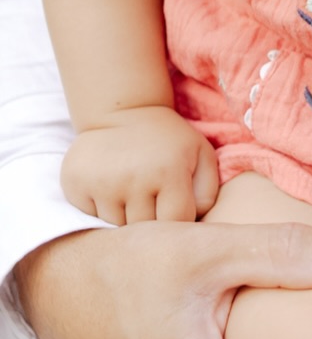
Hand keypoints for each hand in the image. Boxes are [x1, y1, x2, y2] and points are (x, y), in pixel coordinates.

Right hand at [62, 105, 219, 223]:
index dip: (177, 219)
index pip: (176, 222)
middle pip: (144, 228)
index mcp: (169, 172)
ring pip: (115, 226)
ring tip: (131, 190)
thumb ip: (208, 192)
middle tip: (151, 197)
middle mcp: (134, 178)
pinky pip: (90, 216)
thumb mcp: (200, 155)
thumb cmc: (168, 141)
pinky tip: (109, 186)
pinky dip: (100, 208)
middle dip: (151, 220)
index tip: (175, 206)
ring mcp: (102, 183)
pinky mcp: (76, 183)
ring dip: (124, 215)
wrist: (124, 111)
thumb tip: (193, 222)